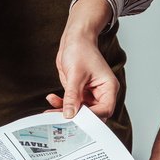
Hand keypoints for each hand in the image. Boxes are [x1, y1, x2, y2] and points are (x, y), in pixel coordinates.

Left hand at [47, 0, 117, 117]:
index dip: (91, 116)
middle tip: (61, 119)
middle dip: (76, 117)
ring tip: (51, 112)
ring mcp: (89, 94)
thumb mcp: (76, 74)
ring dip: (65, 112)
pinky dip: (61, 104)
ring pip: (80, 111)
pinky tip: (52, 99)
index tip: (77, 119)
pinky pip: (71, 104)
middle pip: (92, 114)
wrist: (74, 39)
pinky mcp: (79, 93)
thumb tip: (69, 114)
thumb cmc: (81, 50)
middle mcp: (101, 93)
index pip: (104, 109)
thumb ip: (73, 96)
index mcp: (108, 88)